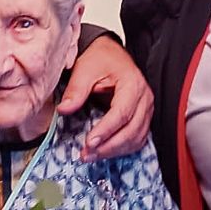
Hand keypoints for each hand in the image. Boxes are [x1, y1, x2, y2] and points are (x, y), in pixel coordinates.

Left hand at [57, 35, 153, 161]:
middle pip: (131, 130)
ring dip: (114, 151)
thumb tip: (64, 109)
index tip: (89, 143)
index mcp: (132, 84)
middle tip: (87, 154)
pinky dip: (122, 148)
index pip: (121, 113)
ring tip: (92, 155)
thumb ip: (76, 90)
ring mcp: (146, 109)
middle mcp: (144, 98)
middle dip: (109, 147)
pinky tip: (105, 151)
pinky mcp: (142, 117)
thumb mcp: (85, 69)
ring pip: (136, 138)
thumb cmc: (100, 59)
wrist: (110, 53)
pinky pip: (137, 138)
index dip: (106, 131)